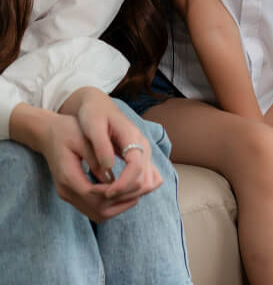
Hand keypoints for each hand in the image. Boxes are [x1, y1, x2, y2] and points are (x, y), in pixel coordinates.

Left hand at [51, 88, 161, 220]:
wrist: (99, 105)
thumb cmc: (93, 113)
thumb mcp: (92, 126)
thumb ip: (101, 146)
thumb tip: (108, 168)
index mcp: (132, 137)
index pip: (136, 168)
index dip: (122, 185)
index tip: (104, 193)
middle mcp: (144, 146)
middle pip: (145, 180)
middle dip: (124, 194)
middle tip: (102, 197)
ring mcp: (145, 153)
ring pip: (149, 183)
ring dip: (130, 195)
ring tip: (108, 197)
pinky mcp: (142, 158)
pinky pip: (148, 180)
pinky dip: (135, 191)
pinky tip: (118, 193)